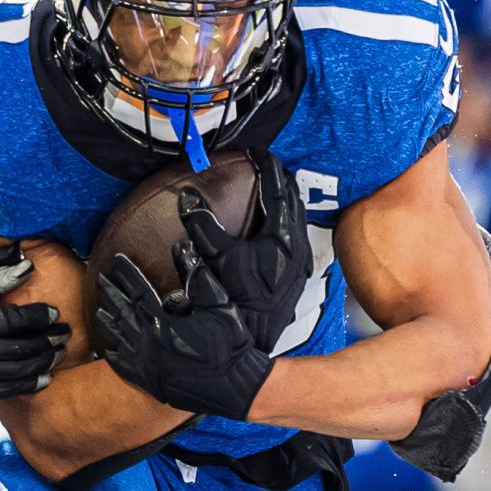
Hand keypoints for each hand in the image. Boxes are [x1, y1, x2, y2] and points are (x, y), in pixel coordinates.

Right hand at [0, 245, 70, 398]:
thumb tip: (27, 264)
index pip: (11, 322)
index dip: (37, 318)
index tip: (55, 313)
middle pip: (17, 350)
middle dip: (46, 342)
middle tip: (65, 334)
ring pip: (12, 373)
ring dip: (40, 365)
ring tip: (59, 354)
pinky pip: (1, 390)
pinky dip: (25, 385)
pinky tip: (43, 378)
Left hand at [93, 243, 273, 418]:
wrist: (238, 387)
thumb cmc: (231, 344)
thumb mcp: (218, 304)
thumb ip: (197, 276)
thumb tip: (181, 247)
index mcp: (162, 324)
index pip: (138, 291)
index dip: (126, 274)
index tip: (116, 259)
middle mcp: (149, 346)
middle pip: (123, 314)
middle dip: (111, 294)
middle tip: (100, 279)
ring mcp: (148, 367)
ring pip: (121, 341)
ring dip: (109, 324)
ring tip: (99, 310)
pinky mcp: (153, 384)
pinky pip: (126, 370)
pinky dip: (116, 358)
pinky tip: (109, 352)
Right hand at [179, 150, 312, 352]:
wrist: (256, 339)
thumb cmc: (240, 301)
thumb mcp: (218, 259)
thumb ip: (203, 226)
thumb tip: (189, 198)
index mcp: (284, 236)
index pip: (279, 189)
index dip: (268, 166)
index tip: (258, 152)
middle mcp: (299, 246)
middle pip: (295, 199)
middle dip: (280, 179)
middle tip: (266, 166)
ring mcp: (302, 262)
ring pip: (299, 218)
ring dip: (285, 200)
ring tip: (271, 189)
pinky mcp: (298, 274)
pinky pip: (296, 234)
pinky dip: (286, 219)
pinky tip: (273, 226)